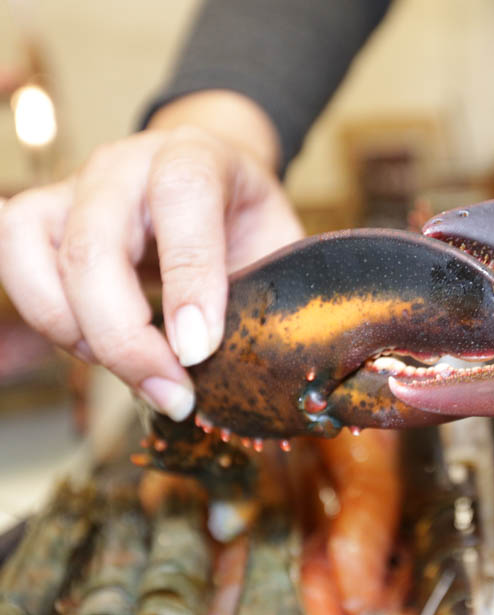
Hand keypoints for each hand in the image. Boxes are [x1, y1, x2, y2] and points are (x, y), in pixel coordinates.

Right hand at [0, 91, 302, 419]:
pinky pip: (11, 260)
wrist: (215, 183)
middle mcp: (126, 162)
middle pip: (94, 242)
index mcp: (197, 155)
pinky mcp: (41, 217)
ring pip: (32, 248)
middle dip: (125, 337)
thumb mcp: (280, 246)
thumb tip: (258, 368)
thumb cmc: (247, 222)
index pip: (183, 196)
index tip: (200, 351)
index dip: (190, 278)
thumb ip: (270, 291)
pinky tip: (93, 348)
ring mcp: (74, 187)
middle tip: (172, 393)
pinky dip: (44, 316)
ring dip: (73, 329)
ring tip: (132, 369)